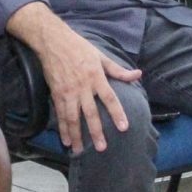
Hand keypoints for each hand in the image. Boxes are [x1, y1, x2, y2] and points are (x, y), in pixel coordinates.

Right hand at [36, 29, 142, 153]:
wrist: (53, 41)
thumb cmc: (79, 47)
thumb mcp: (101, 56)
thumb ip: (118, 70)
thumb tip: (138, 74)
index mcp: (96, 77)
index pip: (109, 98)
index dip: (117, 113)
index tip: (123, 127)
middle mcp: (82, 87)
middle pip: (90, 113)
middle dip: (96, 132)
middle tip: (101, 148)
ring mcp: (68, 92)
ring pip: (73, 118)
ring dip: (77, 135)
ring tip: (80, 150)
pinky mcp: (56, 94)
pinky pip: (60, 114)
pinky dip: (62, 128)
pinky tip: (66, 140)